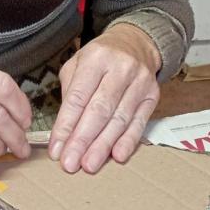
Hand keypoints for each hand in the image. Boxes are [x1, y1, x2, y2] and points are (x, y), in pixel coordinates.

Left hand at [49, 24, 160, 173]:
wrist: (136, 44)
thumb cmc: (100, 58)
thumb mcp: (78, 63)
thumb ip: (70, 92)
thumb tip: (65, 130)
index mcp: (96, 57)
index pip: (78, 96)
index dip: (66, 125)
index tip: (56, 148)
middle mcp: (121, 68)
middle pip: (99, 110)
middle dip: (83, 140)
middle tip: (70, 163)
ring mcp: (140, 82)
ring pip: (119, 119)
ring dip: (103, 145)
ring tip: (89, 165)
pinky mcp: (152, 96)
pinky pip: (139, 122)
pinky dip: (128, 141)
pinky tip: (116, 156)